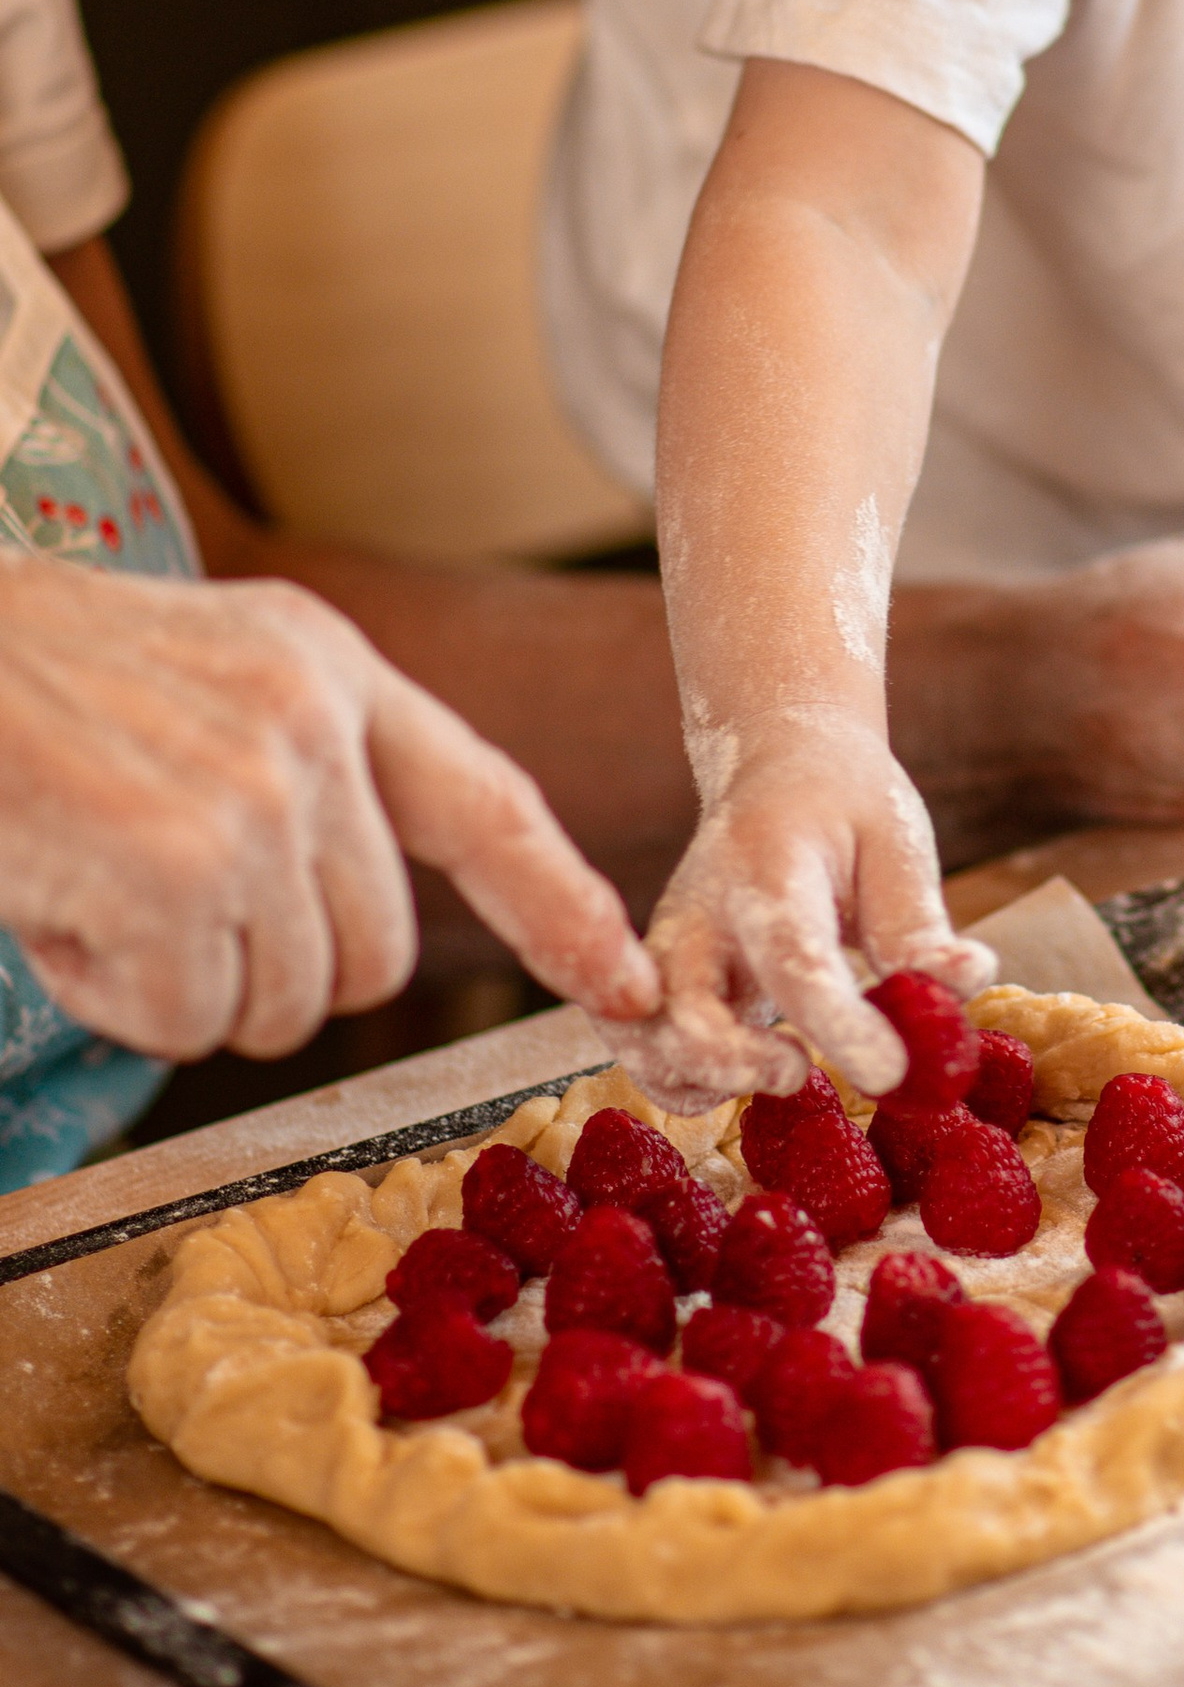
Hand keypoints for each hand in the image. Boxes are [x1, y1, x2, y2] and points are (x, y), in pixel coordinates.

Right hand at [0, 560, 660, 1058]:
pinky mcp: (175, 871)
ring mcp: (253, 797)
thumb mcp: (209, 675)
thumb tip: (362, 932)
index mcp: (330, 668)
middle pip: (373, 959)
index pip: (486, 802)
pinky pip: (186, 1018)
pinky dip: (114, 996)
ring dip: (183, 987)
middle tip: (161, 913)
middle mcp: (313, 725)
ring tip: (101, 886)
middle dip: (272, 976)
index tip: (623, 981)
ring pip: (281, 1004)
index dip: (560, 905)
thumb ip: (310, 768)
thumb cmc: (43, 686)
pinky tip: (62, 904)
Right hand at [614, 713, 993, 1109]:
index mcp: (766, 866)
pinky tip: (752, 1072)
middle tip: (802, 1071)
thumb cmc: (845, 807)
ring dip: (706, 1081)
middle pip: (679, 1010)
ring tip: (782, 1069)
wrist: (780, 770)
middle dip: (732, 1062)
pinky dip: (688, 1084)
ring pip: (646, 1043)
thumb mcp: (895, 841)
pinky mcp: (663, 984)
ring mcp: (669, 952)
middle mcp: (699, 913)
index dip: (840, 1023)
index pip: (793, 956)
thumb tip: (966, 984)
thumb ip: (919, 923)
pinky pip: (649, 1054)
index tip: (890, 1071)